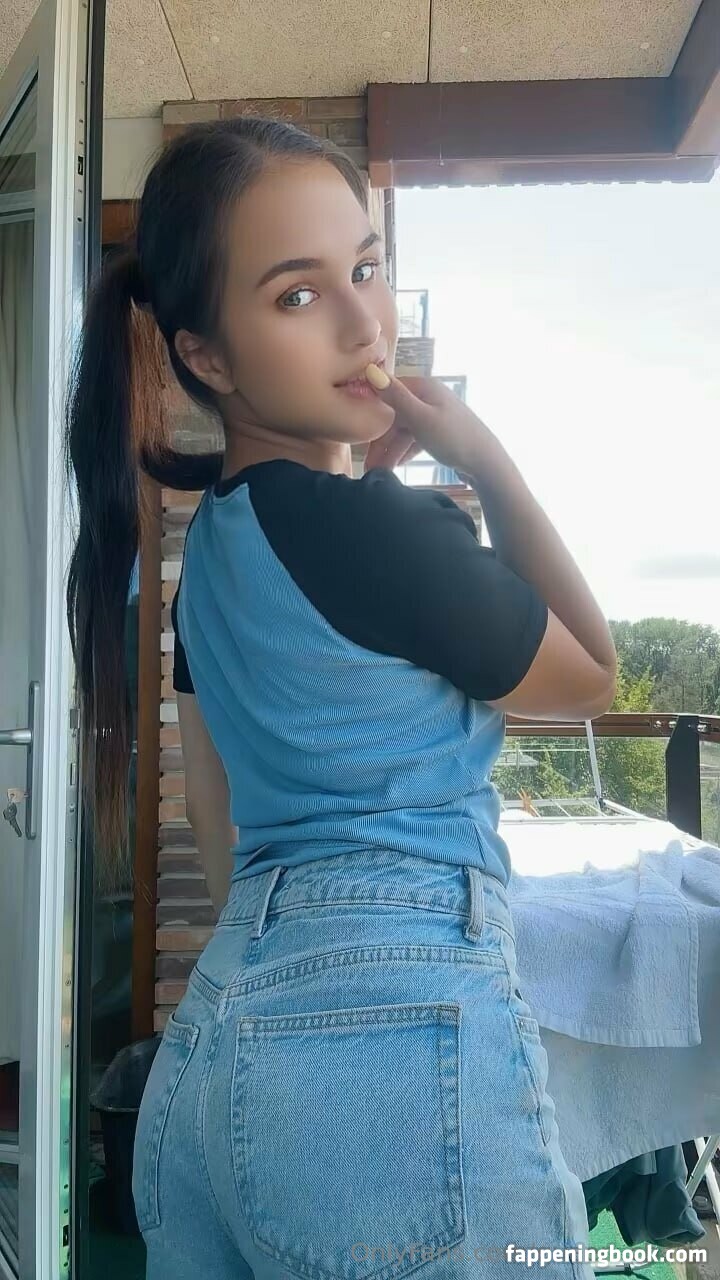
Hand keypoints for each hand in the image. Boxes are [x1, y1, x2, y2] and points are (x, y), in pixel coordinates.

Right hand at [362, 372, 488, 478]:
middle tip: (368, 465)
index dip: (371, 409)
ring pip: (404, 431)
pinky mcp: (440, 433)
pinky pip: (415, 440)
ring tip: (378, 472)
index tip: (356, 430)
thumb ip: (396, 397)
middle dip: (380, 440)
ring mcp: (435, 416)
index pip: (389, 392)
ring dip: (390, 451)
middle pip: (395, 416)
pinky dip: (404, 452)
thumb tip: (371, 370)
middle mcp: (429, 398)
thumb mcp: (421, 418)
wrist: (486, 463)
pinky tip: (395, 466)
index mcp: (424, 387)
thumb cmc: (454, 438)